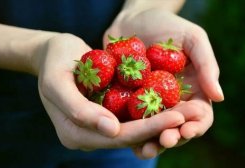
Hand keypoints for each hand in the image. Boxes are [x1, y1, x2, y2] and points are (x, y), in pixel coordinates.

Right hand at [32, 33, 184, 150]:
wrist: (54, 53)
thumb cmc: (53, 63)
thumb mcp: (57, 83)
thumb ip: (79, 110)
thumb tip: (112, 130)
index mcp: (75, 134)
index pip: (117, 136)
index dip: (147, 129)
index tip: (176, 117)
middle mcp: (90, 136)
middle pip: (131, 136)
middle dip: (162, 127)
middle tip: (190, 115)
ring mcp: (100, 126)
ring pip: (136, 128)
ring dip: (162, 121)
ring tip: (190, 111)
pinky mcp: (108, 114)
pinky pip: (133, 116)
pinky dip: (152, 111)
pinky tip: (174, 103)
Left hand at [104, 8, 223, 157]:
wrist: (133, 20)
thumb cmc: (168, 25)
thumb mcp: (193, 39)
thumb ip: (207, 65)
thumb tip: (219, 97)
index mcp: (191, 91)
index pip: (199, 115)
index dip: (196, 126)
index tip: (187, 130)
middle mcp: (171, 102)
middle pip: (175, 127)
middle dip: (172, 138)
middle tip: (164, 142)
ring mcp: (148, 104)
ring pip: (152, 130)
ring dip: (150, 142)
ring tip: (144, 149)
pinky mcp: (127, 102)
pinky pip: (129, 120)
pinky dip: (127, 131)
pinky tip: (122, 137)